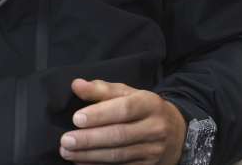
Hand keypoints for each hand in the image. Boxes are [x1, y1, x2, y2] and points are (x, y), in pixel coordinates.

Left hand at [59, 79, 186, 163]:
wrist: (176, 133)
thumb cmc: (144, 110)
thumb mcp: (129, 94)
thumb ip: (102, 90)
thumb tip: (76, 85)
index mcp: (150, 104)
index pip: (125, 109)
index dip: (100, 114)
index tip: (76, 118)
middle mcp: (155, 127)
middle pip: (120, 135)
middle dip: (90, 139)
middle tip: (65, 140)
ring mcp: (153, 150)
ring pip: (118, 155)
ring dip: (90, 155)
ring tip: (67, 152)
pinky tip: (81, 162)